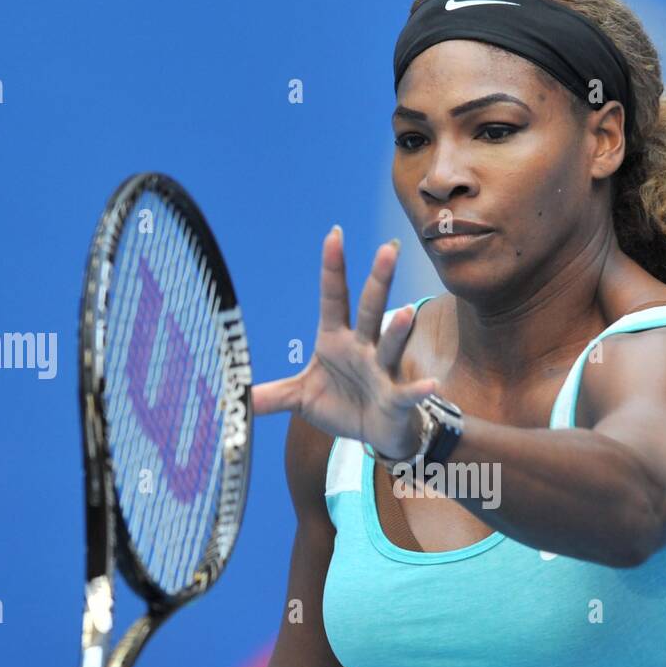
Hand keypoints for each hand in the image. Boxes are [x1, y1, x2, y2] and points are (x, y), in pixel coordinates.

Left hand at [251, 227, 438, 457]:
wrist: (377, 433)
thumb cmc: (342, 406)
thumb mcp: (301, 398)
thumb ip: (271, 395)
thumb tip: (235, 397)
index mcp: (336, 339)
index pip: (333, 297)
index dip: (333, 267)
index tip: (335, 233)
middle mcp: (362, 348)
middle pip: (368, 309)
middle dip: (378, 280)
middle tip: (388, 249)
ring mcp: (382, 371)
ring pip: (390, 344)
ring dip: (397, 330)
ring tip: (404, 312)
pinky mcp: (396, 398)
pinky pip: (407, 392)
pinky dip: (418, 389)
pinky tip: (430, 384)